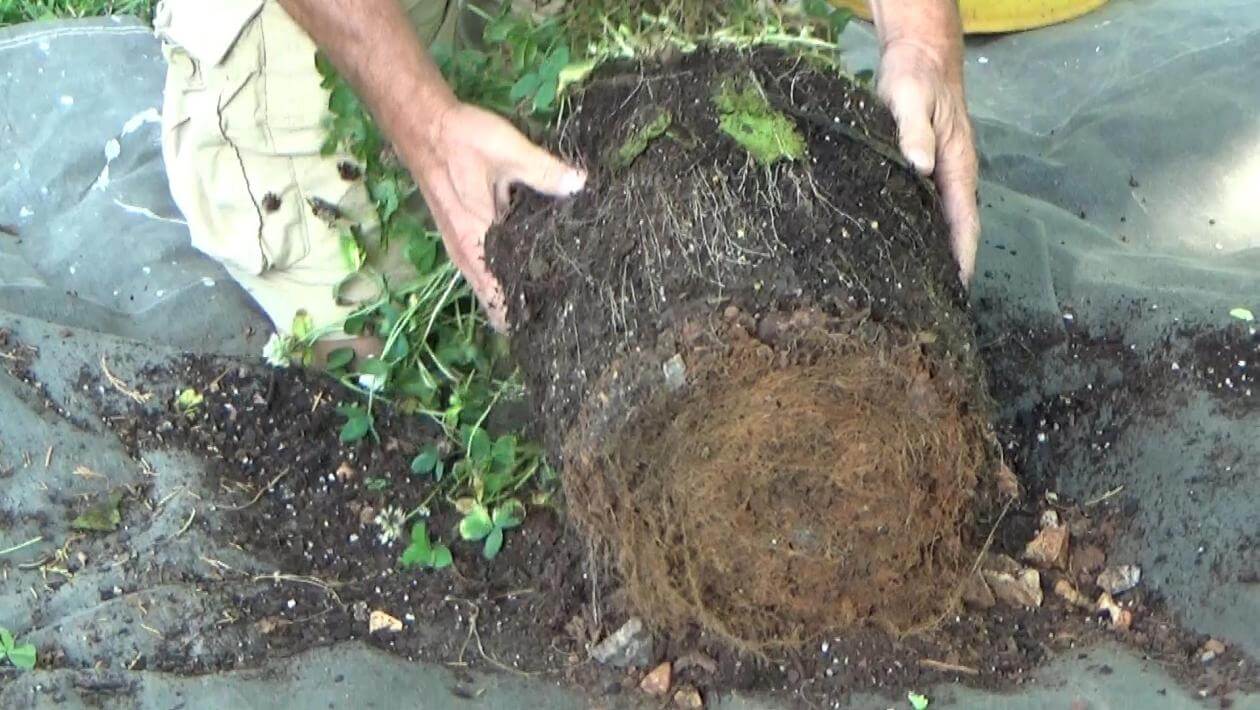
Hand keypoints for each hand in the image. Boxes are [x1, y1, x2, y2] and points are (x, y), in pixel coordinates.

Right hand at [404, 102, 585, 329]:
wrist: (422, 123)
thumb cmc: (461, 138)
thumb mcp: (508, 149)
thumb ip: (544, 171)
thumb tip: (581, 186)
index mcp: (476, 238)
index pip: (501, 295)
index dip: (527, 314)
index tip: (558, 323)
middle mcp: (466, 251)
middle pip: (494, 300)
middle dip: (525, 312)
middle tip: (565, 319)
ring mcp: (461, 245)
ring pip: (488, 286)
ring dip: (514, 297)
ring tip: (554, 305)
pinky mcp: (463, 235)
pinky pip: (485, 269)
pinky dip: (505, 277)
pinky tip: (532, 272)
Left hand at [877, 38, 979, 283]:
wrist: (919, 56)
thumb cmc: (915, 77)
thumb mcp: (909, 98)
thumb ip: (914, 131)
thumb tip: (920, 166)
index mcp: (957, 167)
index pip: (964, 222)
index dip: (963, 257)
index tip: (958, 291)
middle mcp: (952, 177)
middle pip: (956, 230)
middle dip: (949, 267)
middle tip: (933, 306)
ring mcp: (940, 175)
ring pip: (940, 223)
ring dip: (934, 253)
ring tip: (918, 290)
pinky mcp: (923, 171)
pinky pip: (925, 210)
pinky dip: (919, 233)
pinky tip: (901, 250)